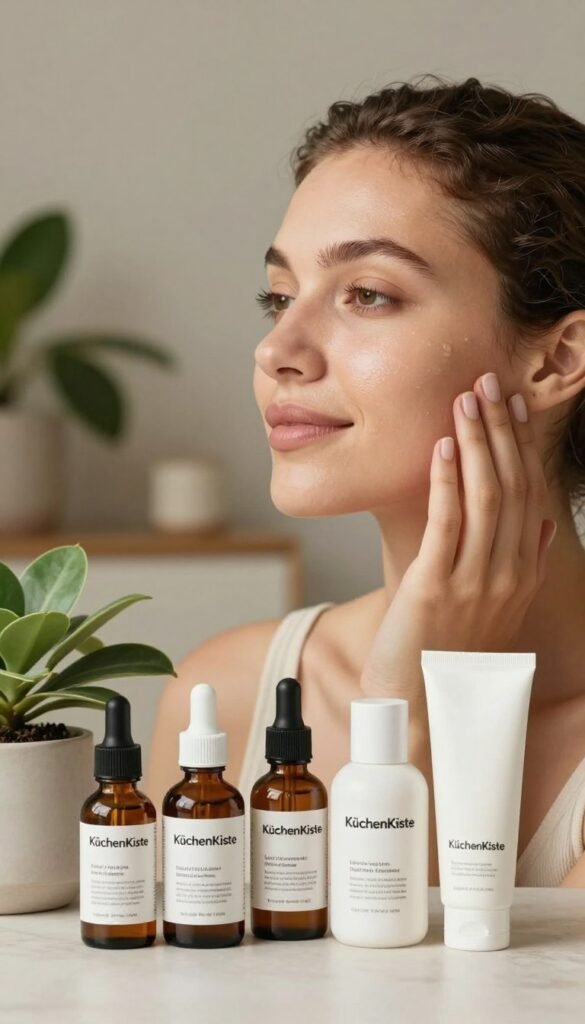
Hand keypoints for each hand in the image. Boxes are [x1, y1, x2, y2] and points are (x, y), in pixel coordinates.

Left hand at [361, 372, 556, 707]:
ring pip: (485, 498)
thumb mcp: (497, 606)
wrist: (422, 706)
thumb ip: (523, 563)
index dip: (521, 445)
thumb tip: (546, 524)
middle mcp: (507, 574)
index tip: (513, 404)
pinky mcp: (435, 588)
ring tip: (466, 401)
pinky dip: (445, 481)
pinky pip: (446, 524)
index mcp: (523, 574)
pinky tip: (439, 447)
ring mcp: (475, 582)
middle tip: (487, 382)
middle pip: (511, 486)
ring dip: (475, 443)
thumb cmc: (451, 651)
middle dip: (499, 430)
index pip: (530, 494)